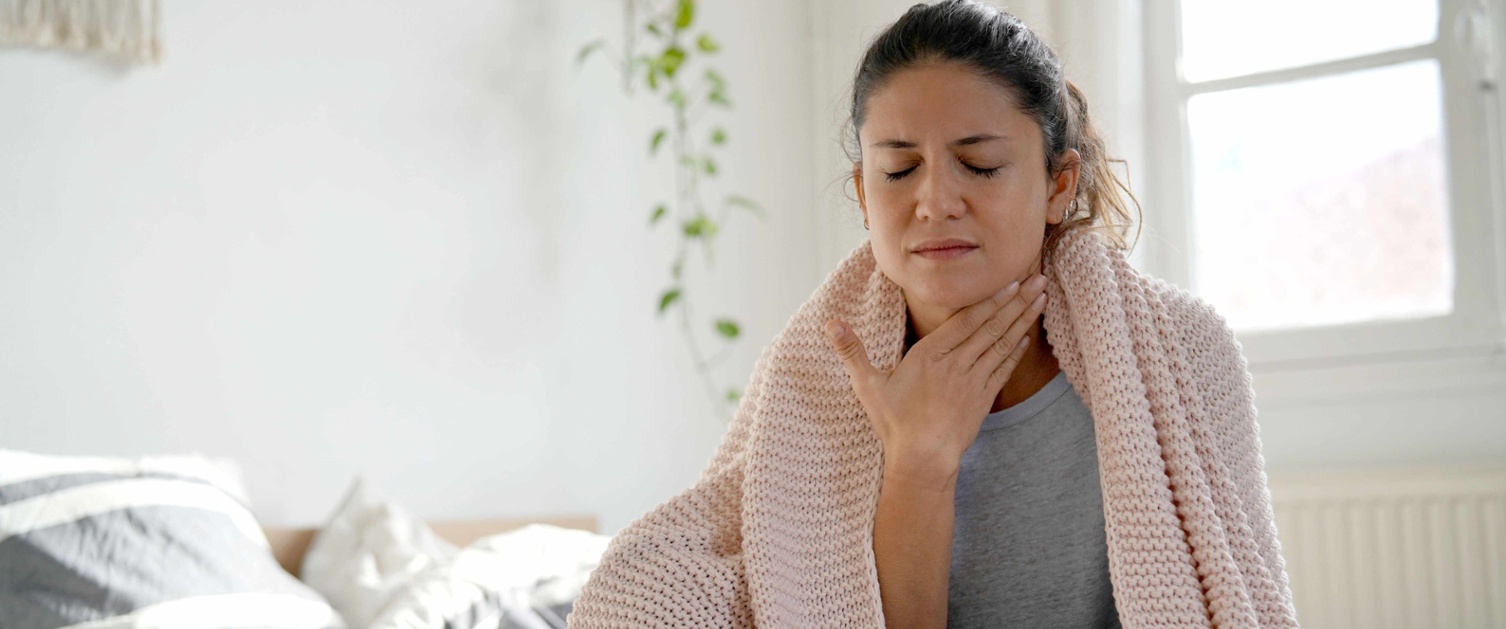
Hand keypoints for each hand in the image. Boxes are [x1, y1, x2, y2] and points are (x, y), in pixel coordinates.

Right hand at [824, 274, 1048, 480]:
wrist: (922, 460)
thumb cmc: (893, 423)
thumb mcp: (867, 385)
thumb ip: (851, 350)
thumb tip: (830, 323)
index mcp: (930, 355)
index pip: (966, 321)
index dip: (990, 300)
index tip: (1010, 282)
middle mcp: (957, 364)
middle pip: (991, 326)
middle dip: (1016, 301)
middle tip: (1038, 279)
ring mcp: (973, 382)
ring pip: (1002, 343)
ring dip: (1023, 319)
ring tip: (1041, 297)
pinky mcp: (983, 400)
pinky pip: (1003, 368)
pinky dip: (1016, 349)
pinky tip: (1026, 335)